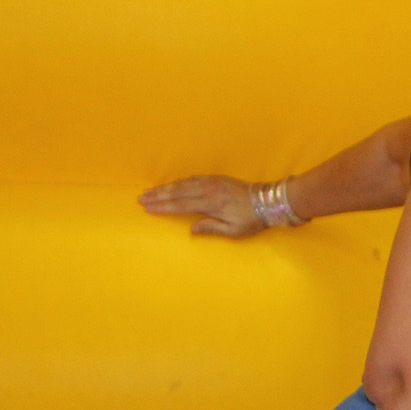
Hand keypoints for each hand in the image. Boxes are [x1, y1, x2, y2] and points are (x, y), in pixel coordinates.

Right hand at [137, 175, 268, 237]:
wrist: (269, 200)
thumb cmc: (253, 219)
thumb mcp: (235, 231)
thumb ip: (211, 229)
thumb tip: (191, 229)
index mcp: (212, 204)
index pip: (181, 205)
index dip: (162, 207)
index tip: (147, 207)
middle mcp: (209, 191)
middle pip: (178, 192)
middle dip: (158, 195)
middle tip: (141, 198)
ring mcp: (213, 182)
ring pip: (184, 184)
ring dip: (166, 187)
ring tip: (151, 191)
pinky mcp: (218, 178)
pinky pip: (193, 179)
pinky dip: (180, 181)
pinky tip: (172, 184)